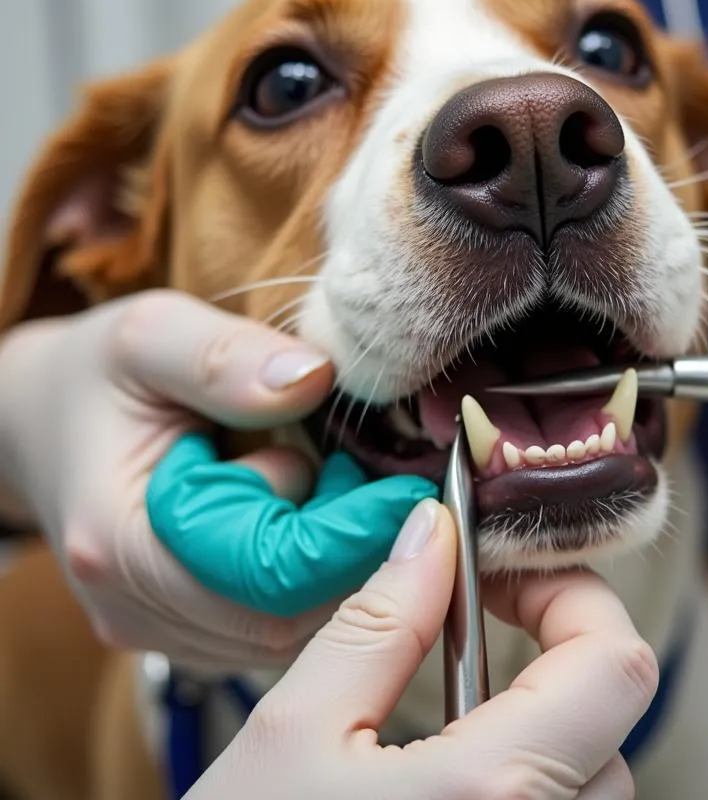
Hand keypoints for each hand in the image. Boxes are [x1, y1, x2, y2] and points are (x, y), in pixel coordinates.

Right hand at [0, 290, 433, 665]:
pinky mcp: (187, 624)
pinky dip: (315, 574)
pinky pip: (276, 624)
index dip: (349, 536)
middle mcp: (136, 607)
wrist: (44, 415)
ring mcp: (160, 627)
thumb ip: (226, 356)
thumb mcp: (152, 334)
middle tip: (368, 472)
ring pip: (290, 631)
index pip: (264, 578)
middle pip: (287, 618)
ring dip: (337, 563)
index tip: (405, 487)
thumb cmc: (100, 372)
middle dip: (350, 550)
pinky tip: (310, 510)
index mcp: (122, 542)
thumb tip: (314, 379)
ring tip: (330, 478)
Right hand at [189, 499, 656, 799]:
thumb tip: (432, 534)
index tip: (506, 578)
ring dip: (540, 732)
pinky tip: (448, 787)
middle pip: (610, 724)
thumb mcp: (292, 732)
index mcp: (493, 795)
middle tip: (469, 631)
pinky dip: (526, 787)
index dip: (573, 595)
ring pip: (593, 784)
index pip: (616, 664)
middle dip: (550, 661)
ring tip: (445, 722)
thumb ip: (379, 623)